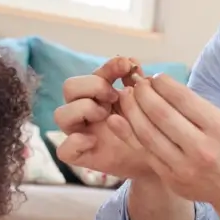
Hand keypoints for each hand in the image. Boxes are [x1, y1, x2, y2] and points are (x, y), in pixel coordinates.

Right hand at [53, 57, 152, 179]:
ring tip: (106, 116)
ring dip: (83, 109)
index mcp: (100, 95)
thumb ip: (138, 82)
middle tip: (115, 96)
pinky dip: (76, 142)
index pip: (93, 74)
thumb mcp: (146, 103)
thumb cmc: (149, 127)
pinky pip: (64, 149)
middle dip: (93, 86)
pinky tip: (94, 141)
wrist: (159, 159)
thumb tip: (131, 61)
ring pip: (61, 114)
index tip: (127, 66)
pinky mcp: (80, 155)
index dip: (107, 67)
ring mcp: (80, 133)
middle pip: (70, 87)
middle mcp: (85, 111)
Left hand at [108, 74, 219, 206]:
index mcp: (219, 129)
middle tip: (137, 84)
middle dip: (144, 95)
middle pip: (162, 115)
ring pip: (148, 134)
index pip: (184, 100)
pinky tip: (118, 119)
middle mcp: (201, 149)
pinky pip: (145, 152)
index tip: (156, 77)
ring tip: (126, 96)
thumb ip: (197, 107)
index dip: (164, 85)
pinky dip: (128, 133)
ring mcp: (184, 167)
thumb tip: (163, 86)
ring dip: (132, 111)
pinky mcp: (171, 179)